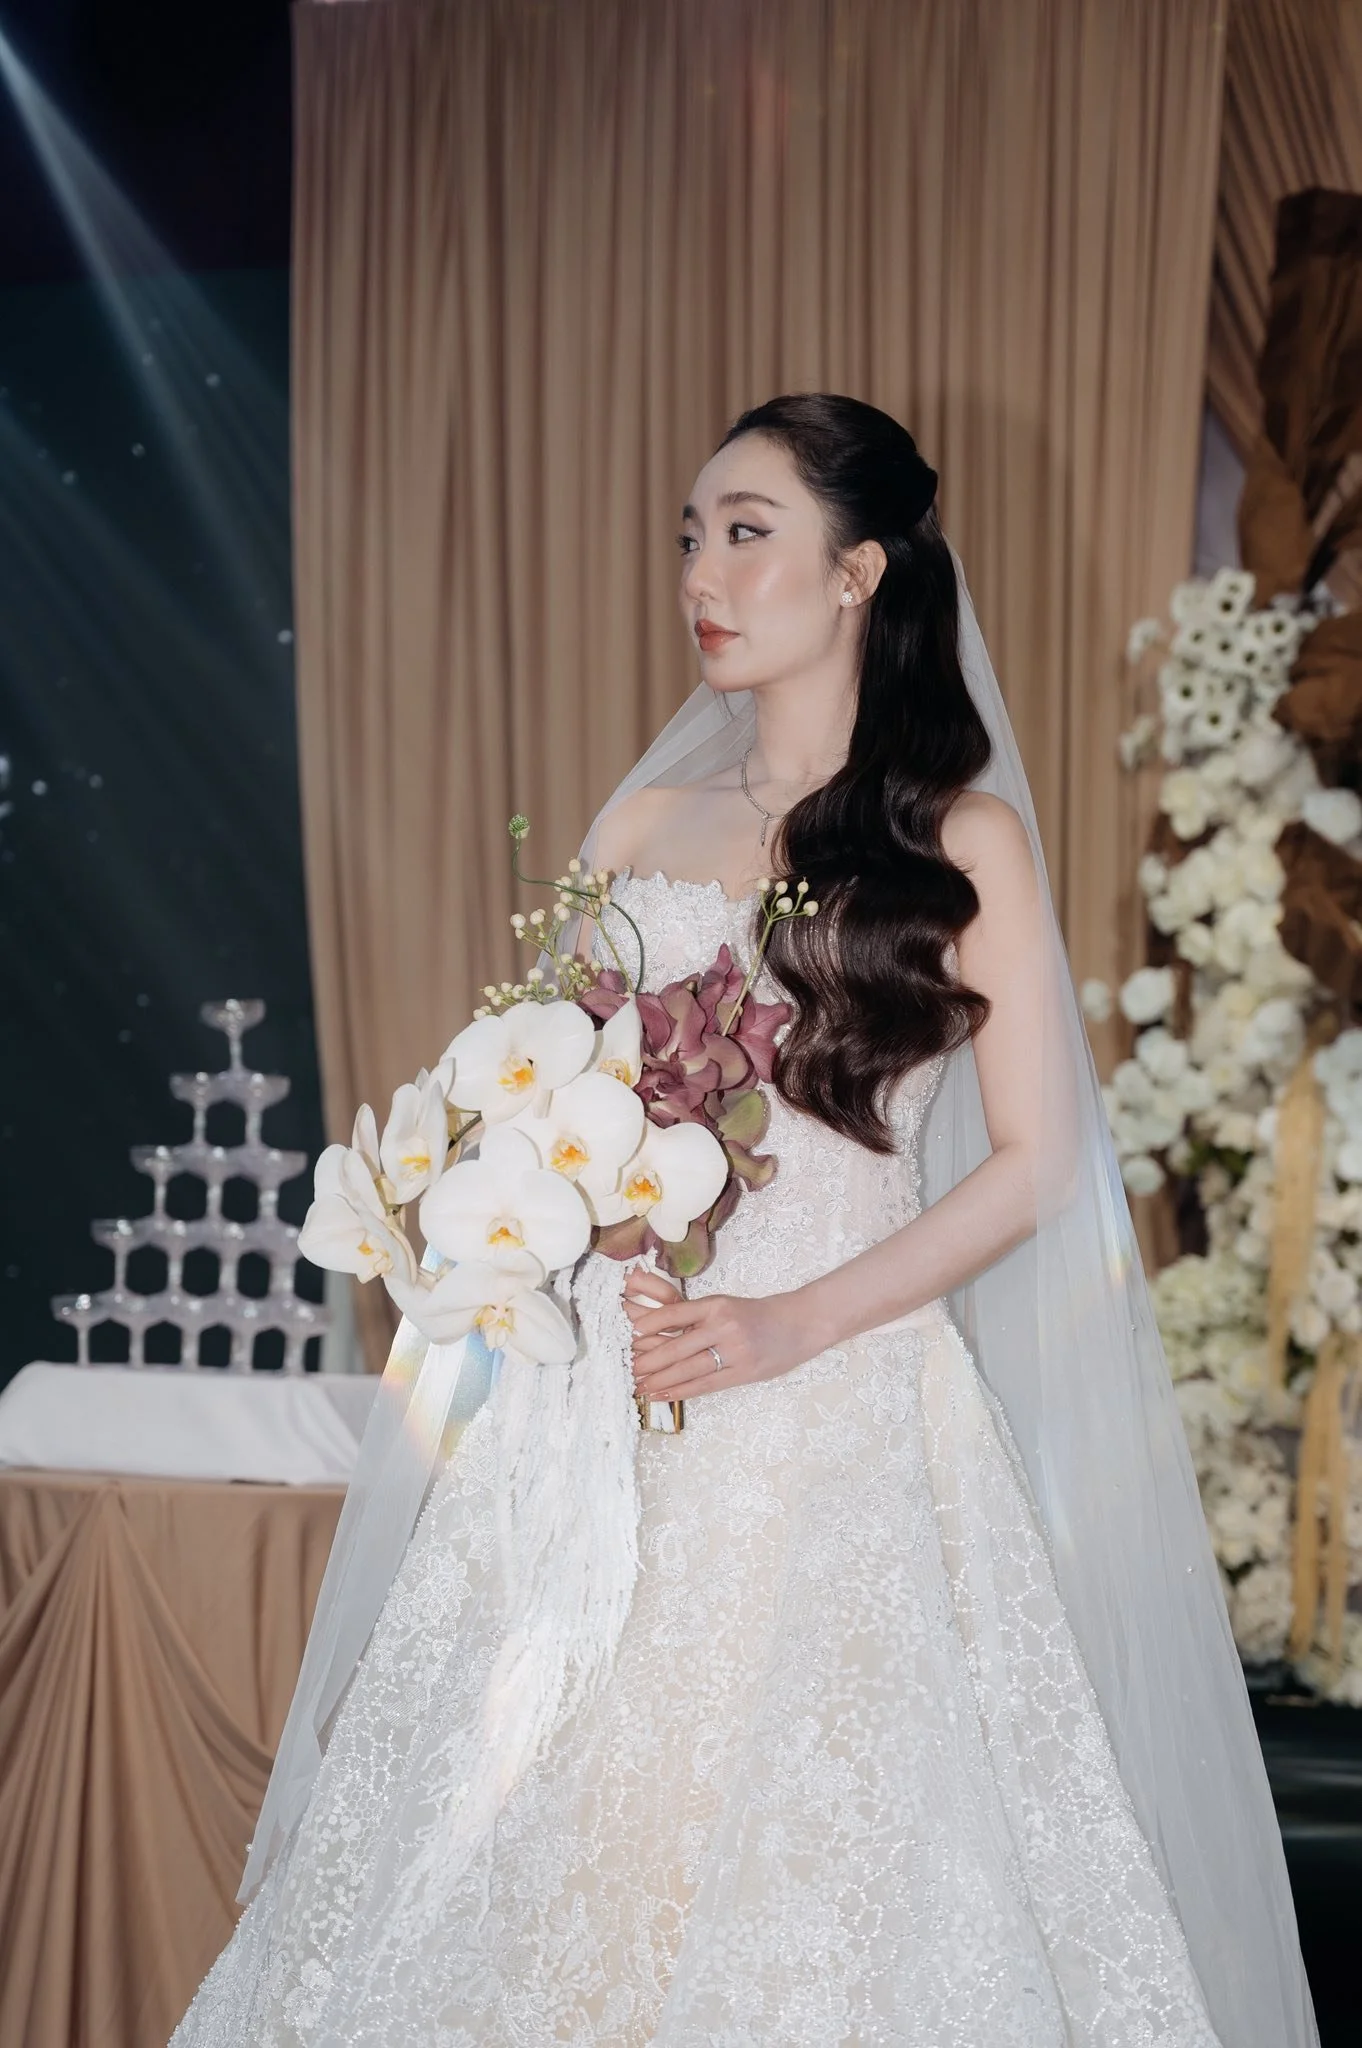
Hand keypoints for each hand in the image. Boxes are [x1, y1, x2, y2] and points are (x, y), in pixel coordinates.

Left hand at [623, 1269, 813, 1402]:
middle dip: (649, 1361)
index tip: (630, 1335)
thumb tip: (661, 1333)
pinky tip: (663, 1394)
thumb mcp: (728, 1306)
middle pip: (678, 1347)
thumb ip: (699, 1318)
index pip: (675, 1314)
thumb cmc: (760, 1314)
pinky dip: (682, 1391)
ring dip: (660, 1380)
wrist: (801, 1323)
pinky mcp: (743, 1373)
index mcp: (717, 1304)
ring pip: (689, 1369)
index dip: (650, 1326)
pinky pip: (706, 1385)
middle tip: (627, 1370)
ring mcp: (735, 1351)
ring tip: (639, 1386)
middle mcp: (724, 1326)